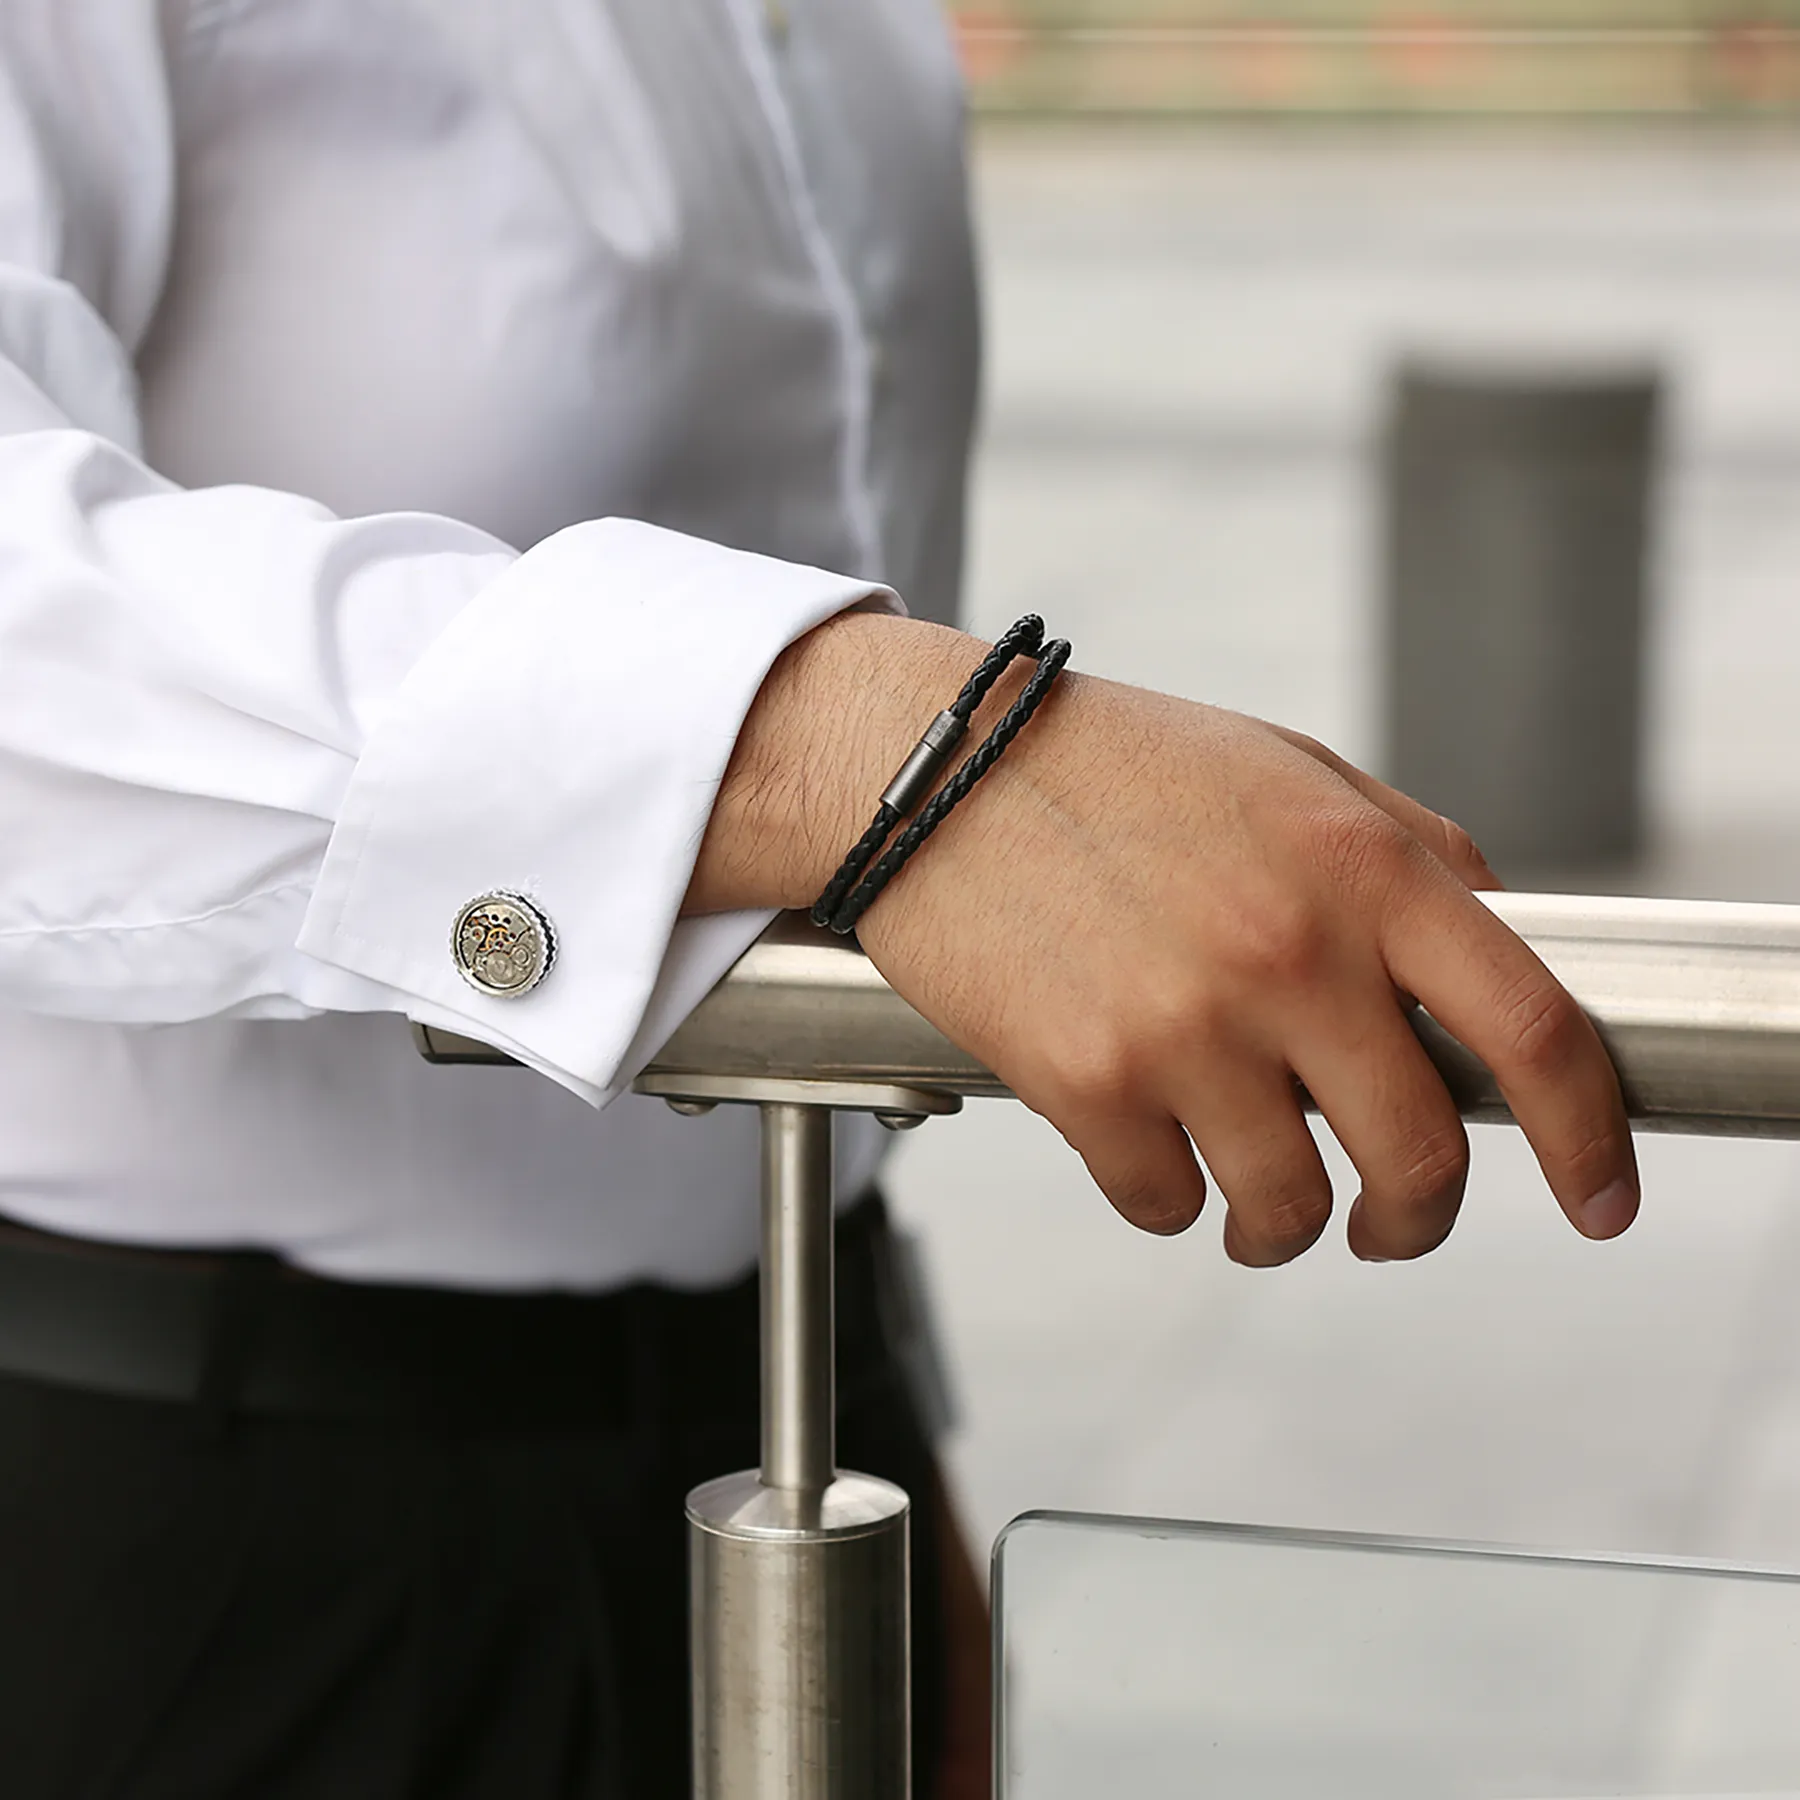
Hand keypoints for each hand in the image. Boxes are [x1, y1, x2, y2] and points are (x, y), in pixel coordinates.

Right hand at [690, 614, 1638, 1262]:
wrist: (937, 771)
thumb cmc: (1119, 767)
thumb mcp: (1295, 772)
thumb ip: (1414, 857)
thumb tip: (1500, 954)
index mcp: (1365, 869)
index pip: (1536, 1032)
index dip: (1591, 1140)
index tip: (1599, 1196)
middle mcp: (1290, 954)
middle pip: (1420, 1160)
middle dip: (1416, 1220)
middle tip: (1390, 1220)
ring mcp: (1186, 1028)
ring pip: (1288, 1212)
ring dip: (1284, 1228)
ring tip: (1257, 1199)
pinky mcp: (1084, 1084)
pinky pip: (1163, 1207)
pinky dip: (1168, 1199)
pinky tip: (1149, 1143)